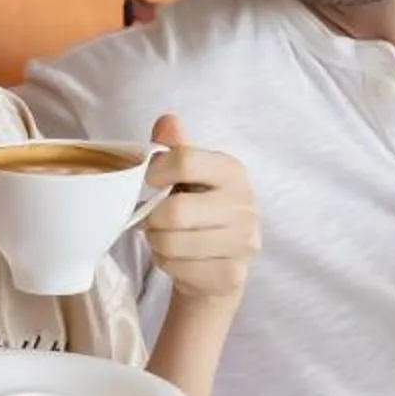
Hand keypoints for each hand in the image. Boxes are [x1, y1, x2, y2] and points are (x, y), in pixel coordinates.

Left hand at [139, 113, 260, 303]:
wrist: (218, 265)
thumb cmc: (198, 212)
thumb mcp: (188, 177)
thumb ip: (176, 150)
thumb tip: (166, 120)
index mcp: (232, 171)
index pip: (185, 160)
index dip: (155, 172)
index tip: (149, 181)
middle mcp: (245, 204)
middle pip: (174, 210)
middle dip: (152, 219)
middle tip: (153, 220)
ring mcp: (243, 242)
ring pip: (171, 242)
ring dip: (157, 243)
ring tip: (166, 238)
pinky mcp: (233, 275)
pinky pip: (178, 268)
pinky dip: (168, 264)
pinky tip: (179, 259)